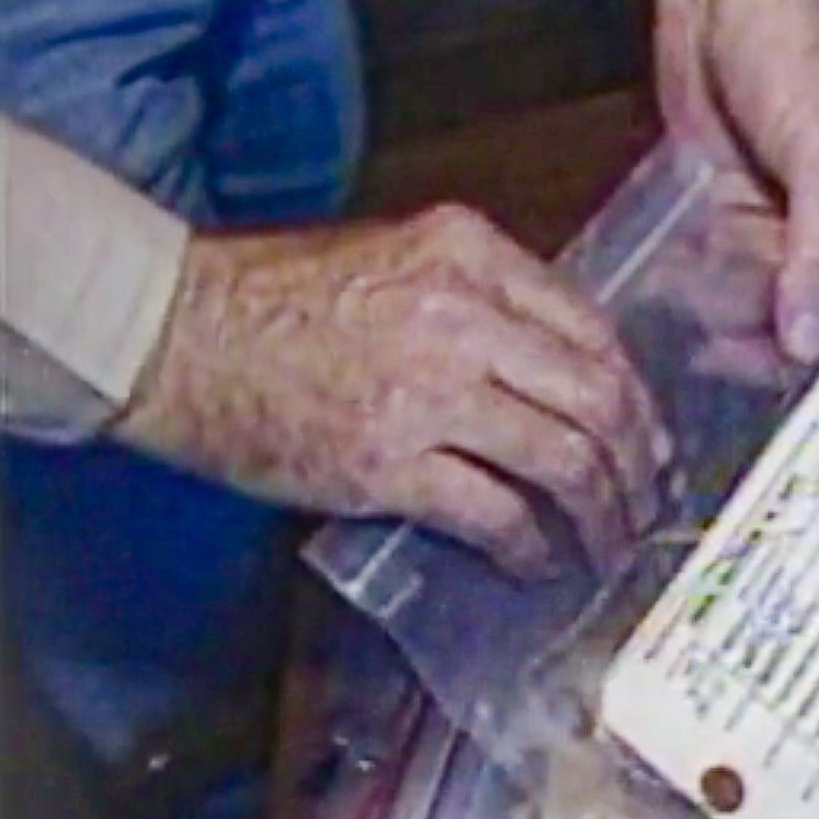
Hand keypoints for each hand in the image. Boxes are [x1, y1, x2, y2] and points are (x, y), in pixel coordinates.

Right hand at [115, 206, 667, 577]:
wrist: (171, 334)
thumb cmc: (275, 301)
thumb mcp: (397, 261)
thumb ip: (485, 302)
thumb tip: (567, 376)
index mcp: (469, 253)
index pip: (594, 332)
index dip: (637, 399)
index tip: (648, 441)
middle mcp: (461, 315)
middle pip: (598, 399)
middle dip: (636, 464)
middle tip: (643, 504)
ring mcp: (427, 390)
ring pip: (565, 460)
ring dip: (600, 516)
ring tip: (606, 546)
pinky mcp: (388, 461)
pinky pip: (498, 514)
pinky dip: (532, 549)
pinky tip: (538, 565)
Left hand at [644, 0, 818, 402]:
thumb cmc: (797, 52)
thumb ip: (814, 255)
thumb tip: (804, 347)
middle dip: (795, 364)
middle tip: (755, 399)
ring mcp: (783, 236)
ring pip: (770, 317)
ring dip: (742, 338)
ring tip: (707, 354)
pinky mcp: (731, 224)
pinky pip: (725, 285)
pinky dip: (708, 305)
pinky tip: (683, 320)